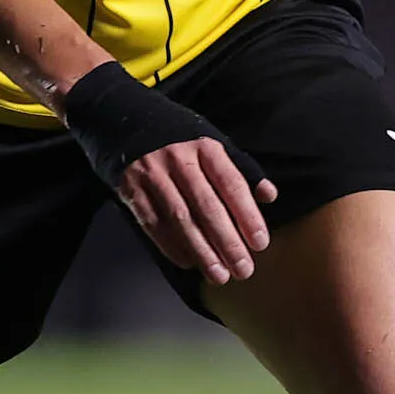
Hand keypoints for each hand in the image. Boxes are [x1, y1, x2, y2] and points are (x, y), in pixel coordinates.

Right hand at [114, 139, 277, 285]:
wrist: (125, 119)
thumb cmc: (178, 137)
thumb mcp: (211, 142)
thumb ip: (241, 169)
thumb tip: (269, 195)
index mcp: (206, 147)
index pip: (232, 185)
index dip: (247, 215)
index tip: (260, 243)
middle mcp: (180, 159)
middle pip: (208, 206)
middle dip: (227, 241)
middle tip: (243, 269)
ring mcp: (153, 174)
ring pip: (181, 219)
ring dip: (202, 251)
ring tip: (218, 274)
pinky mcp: (130, 188)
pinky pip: (153, 223)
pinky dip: (171, 246)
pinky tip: (188, 262)